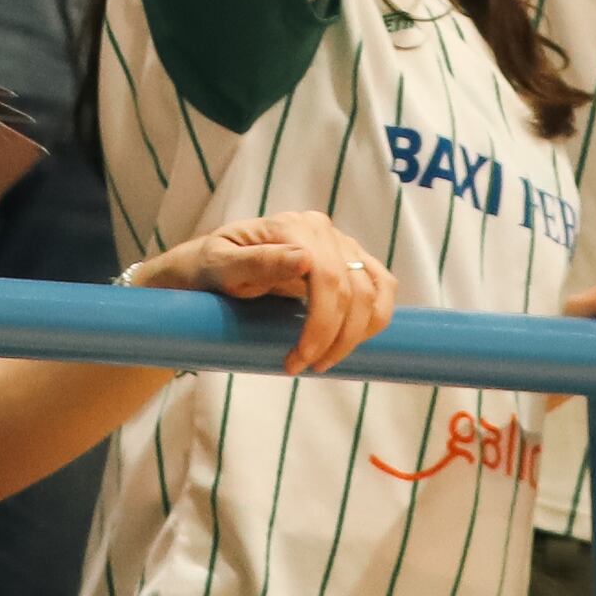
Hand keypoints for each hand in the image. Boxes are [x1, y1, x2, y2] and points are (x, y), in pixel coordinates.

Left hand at [134, 208, 394, 374]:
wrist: (212, 271)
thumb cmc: (213, 269)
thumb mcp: (221, 267)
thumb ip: (257, 261)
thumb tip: (304, 259)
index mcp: (292, 227)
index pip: (327, 277)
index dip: (320, 325)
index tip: (297, 361)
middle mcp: (322, 230)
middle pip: (353, 290)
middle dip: (334, 338)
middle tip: (304, 368)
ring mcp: (340, 245)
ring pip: (373, 292)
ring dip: (356, 335)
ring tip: (324, 361)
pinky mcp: (351, 262)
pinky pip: (383, 286)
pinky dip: (377, 317)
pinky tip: (356, 341)